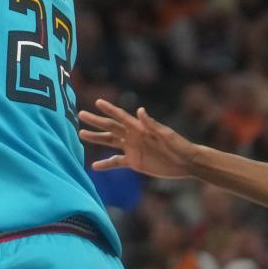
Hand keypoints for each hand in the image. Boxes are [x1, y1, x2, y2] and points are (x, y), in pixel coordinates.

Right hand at [78, 98, 198, 178]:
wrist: (186, 162)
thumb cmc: (179, 145)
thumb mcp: (166, 135)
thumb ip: (152, 124)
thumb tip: (140, 110)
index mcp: (139, 127)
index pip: (121, 117)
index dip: (109, 109)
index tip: (97, 102)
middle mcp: (132, 136)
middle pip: (110, 127)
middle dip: (96, 121)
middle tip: (81, 114)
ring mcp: (132, 148)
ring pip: (109, 142)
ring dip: (96, 138)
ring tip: (81, 135)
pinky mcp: (134, 162)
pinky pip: (116, 162)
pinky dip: (106, 164)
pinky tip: (94, 166)